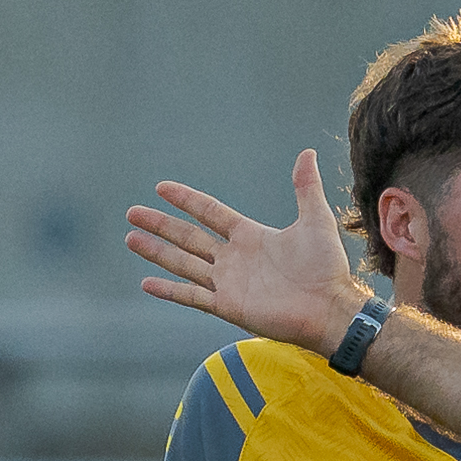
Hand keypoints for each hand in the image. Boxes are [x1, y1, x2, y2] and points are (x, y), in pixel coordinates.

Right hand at [127, 149, 378, 354]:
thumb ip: (306, 188)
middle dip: (160, 224)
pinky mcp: (228, 306)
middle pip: (188, 236)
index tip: (161, 188)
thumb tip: (308, 152)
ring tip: (130, 238)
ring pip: (183, 263)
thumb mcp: (316, 220)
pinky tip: (146, 282)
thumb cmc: (327, 268)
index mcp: (249, 235)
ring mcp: (228, 283)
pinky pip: (192, 296)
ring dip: (156, 251)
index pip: (209, 212)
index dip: (186, 199)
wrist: (330, 308)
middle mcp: (234, 258)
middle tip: (132, 212)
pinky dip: (169, 290)